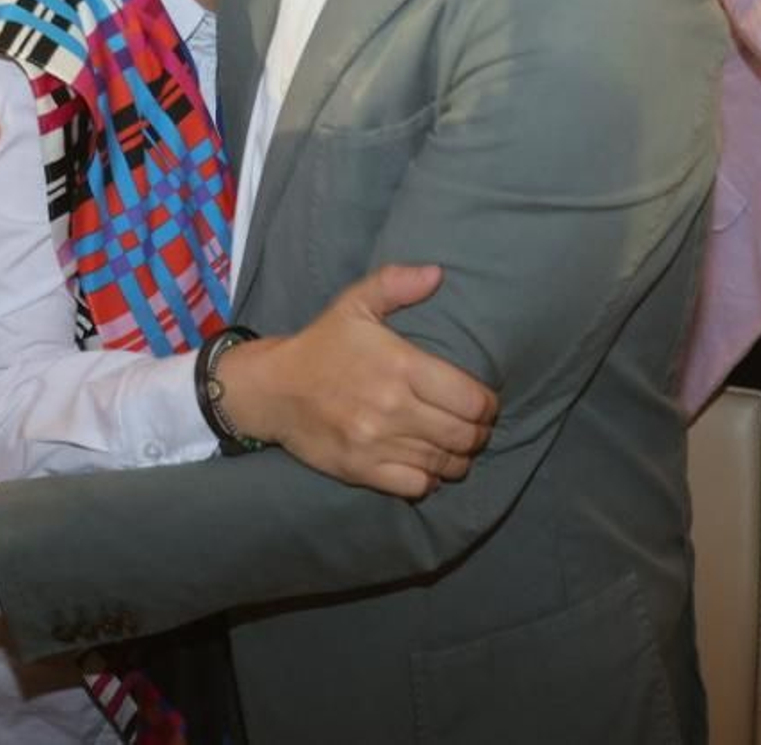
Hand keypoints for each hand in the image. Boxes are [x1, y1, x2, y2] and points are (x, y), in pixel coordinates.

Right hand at [219, 264, 497, 498]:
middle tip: (477, 428)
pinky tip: (428, 467)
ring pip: (444, 464)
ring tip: (457, 447)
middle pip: (464, 435)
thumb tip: (437, 274)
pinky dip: (430, 479)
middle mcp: (393, 408)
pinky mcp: (361, 470)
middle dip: (479, 433)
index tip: (485, 403)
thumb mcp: (355, 304)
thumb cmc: (321, 345)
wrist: (272, 389)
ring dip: (459, 458)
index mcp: (400, 365)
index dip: (488, 405)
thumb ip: (396, 284)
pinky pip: (416, 487)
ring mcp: (377, 443)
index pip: (470, 399)